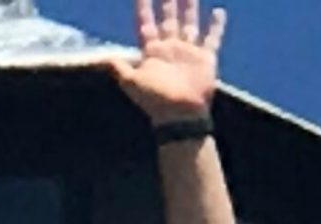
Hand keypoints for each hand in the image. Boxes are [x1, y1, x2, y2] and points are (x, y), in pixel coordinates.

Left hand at [113, 0, 224, 124]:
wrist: (180, 115)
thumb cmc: (155, 100)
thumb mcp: (131, 82)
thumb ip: (119, 67)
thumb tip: (102, 57)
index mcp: (151, 52)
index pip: (145, 24)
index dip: (142, 8)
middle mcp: (169, 48)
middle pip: (167, 19)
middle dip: (167, 2)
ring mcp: (187, 52)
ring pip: (188, 23)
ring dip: (189, 8)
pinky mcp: (204, 58)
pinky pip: (211, 38)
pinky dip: (216, 26)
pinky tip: (218, 11)